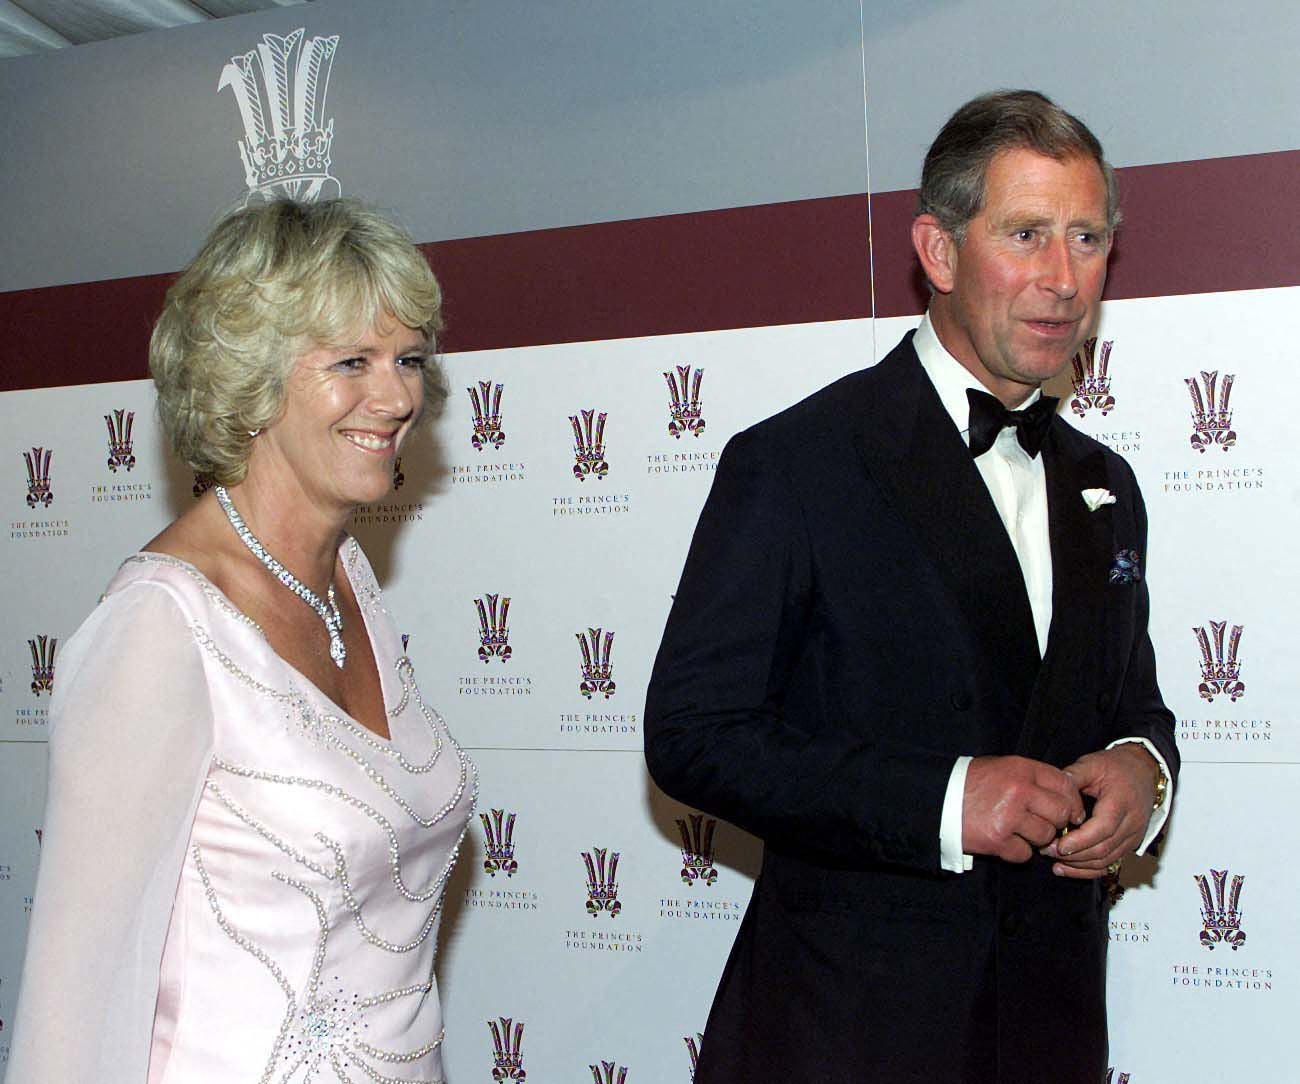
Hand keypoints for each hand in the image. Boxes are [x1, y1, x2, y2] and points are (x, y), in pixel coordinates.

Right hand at [962, 756, 1084, 862]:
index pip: (1064, 784)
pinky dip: (1016, 851)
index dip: (1072, 801)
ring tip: (1017, 831)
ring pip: (1045, 836)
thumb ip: (1031, 778)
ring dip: (1035, 839)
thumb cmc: (969, 783)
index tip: (1071, 812)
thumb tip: (1063, 795)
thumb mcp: (1001, 767)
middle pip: (1061, 813)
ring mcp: (1009, 816)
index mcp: (1020, 769)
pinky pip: (1024, 853)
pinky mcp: (998, 840)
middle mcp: (1019, 790)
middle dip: (1056, 823)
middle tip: (1043, 824)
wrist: (936, 800)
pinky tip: (1003, 841)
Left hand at [1042, 745, 1157, 878]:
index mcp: (1122, 803)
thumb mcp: (1093, 764)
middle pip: (1104, 849)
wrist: (1143, 770)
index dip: (1079, 841)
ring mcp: (1133, 836)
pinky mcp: (1129, 844)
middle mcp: (1132, 824)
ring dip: (1080, 865)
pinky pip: (1111, 863)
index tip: (1058, 844)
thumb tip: (1050, 790)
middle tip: (1048, 851)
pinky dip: (1090, 870)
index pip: (1103, 829)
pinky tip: (1070, 869)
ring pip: (1107, 861)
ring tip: (1055, 861)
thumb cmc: (1118, 767)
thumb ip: (1072, 777)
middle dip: (1074, 855)